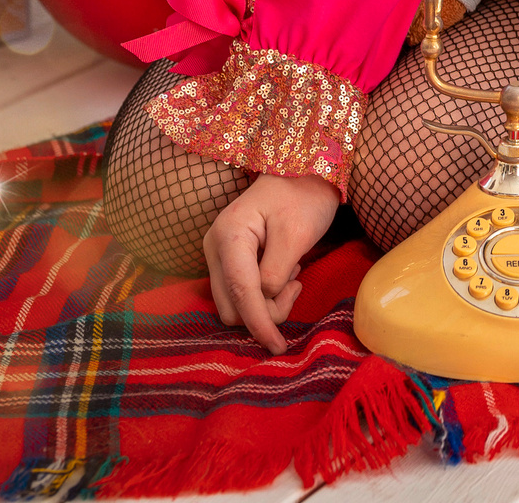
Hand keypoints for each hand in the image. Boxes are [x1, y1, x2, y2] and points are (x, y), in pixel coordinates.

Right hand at [205, 173, 339, 353]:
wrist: (303, 172)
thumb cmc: (303, 197)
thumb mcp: (296, 233)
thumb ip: (276, 271)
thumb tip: (264, 299)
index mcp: (229, 235)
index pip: (241, 291)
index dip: (259, 322)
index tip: (278, 346)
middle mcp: (215, 247)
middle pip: (232, 306)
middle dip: (266, 310)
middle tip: (297, 283)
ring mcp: (218, 254)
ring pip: (235, 304)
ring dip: (267, 301)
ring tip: (292, 270)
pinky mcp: (228, 261)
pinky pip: (241, 293)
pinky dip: (264, 292)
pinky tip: (284, 269)